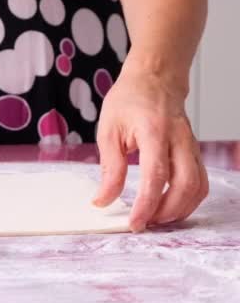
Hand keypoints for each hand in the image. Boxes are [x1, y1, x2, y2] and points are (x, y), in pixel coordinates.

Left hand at [93, 59, 208, 231]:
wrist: (155, 79)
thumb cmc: (129, 101)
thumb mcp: (108, 131)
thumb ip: (109, 168)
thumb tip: (103, 200)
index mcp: (155, 132)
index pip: (155, 176)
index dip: (146, 204)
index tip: (134, 223)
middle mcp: (179, 140)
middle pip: (185, 186)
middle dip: (165, 212)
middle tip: (143, 223)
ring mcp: (191, 146)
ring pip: (198, 187)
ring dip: (179, 210)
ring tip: (154, 218)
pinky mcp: (194, 152)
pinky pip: (200, 183)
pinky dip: (188, 201)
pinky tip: (168, 207)